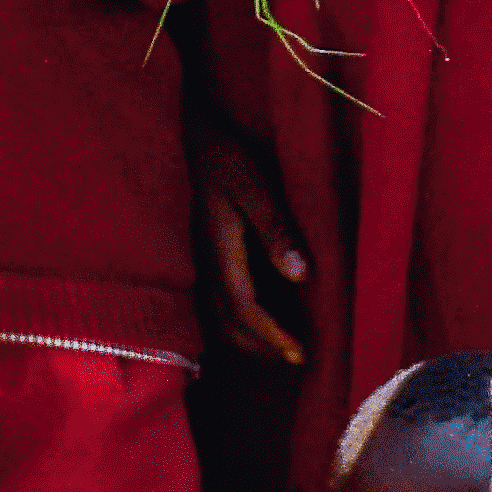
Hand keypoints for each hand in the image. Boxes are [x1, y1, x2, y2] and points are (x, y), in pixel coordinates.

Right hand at [190, 119, 311, 367]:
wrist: (190, 132)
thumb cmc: (224, 153)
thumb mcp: (253, 182)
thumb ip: (274, 226)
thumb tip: (300, 274)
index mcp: (218, 249)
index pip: (244, 308)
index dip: (272, 336)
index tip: (301, 354)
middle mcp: (204, 263)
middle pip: (228, 324)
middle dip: (262, 348)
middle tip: (299, 359)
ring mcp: (199, 260)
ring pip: (219, 318)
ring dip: (250, 339)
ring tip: (283, 347)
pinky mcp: (202, 254)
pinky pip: (217, 302)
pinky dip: (240, 321)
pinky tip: (262, 316)